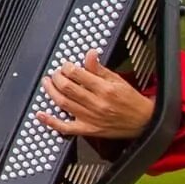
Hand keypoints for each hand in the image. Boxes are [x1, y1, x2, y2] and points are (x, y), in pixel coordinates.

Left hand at [37, 50, 153, 140]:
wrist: (143, 122)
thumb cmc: (131, 101)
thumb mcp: (118, 80)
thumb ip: (99, 69)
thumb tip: (89, 54)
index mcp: (105, 89)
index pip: (78, 74)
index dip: (67, 67)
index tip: (65, 65)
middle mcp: (96, 104)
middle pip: (67, 88)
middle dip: (57, 77)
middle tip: (55, 73)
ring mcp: (90, 118)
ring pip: (63, 104)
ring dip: (51, 92)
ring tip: (47, 83)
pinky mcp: (88, 130)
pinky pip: (65, 127)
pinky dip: (51, 121)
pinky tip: (41, 114)